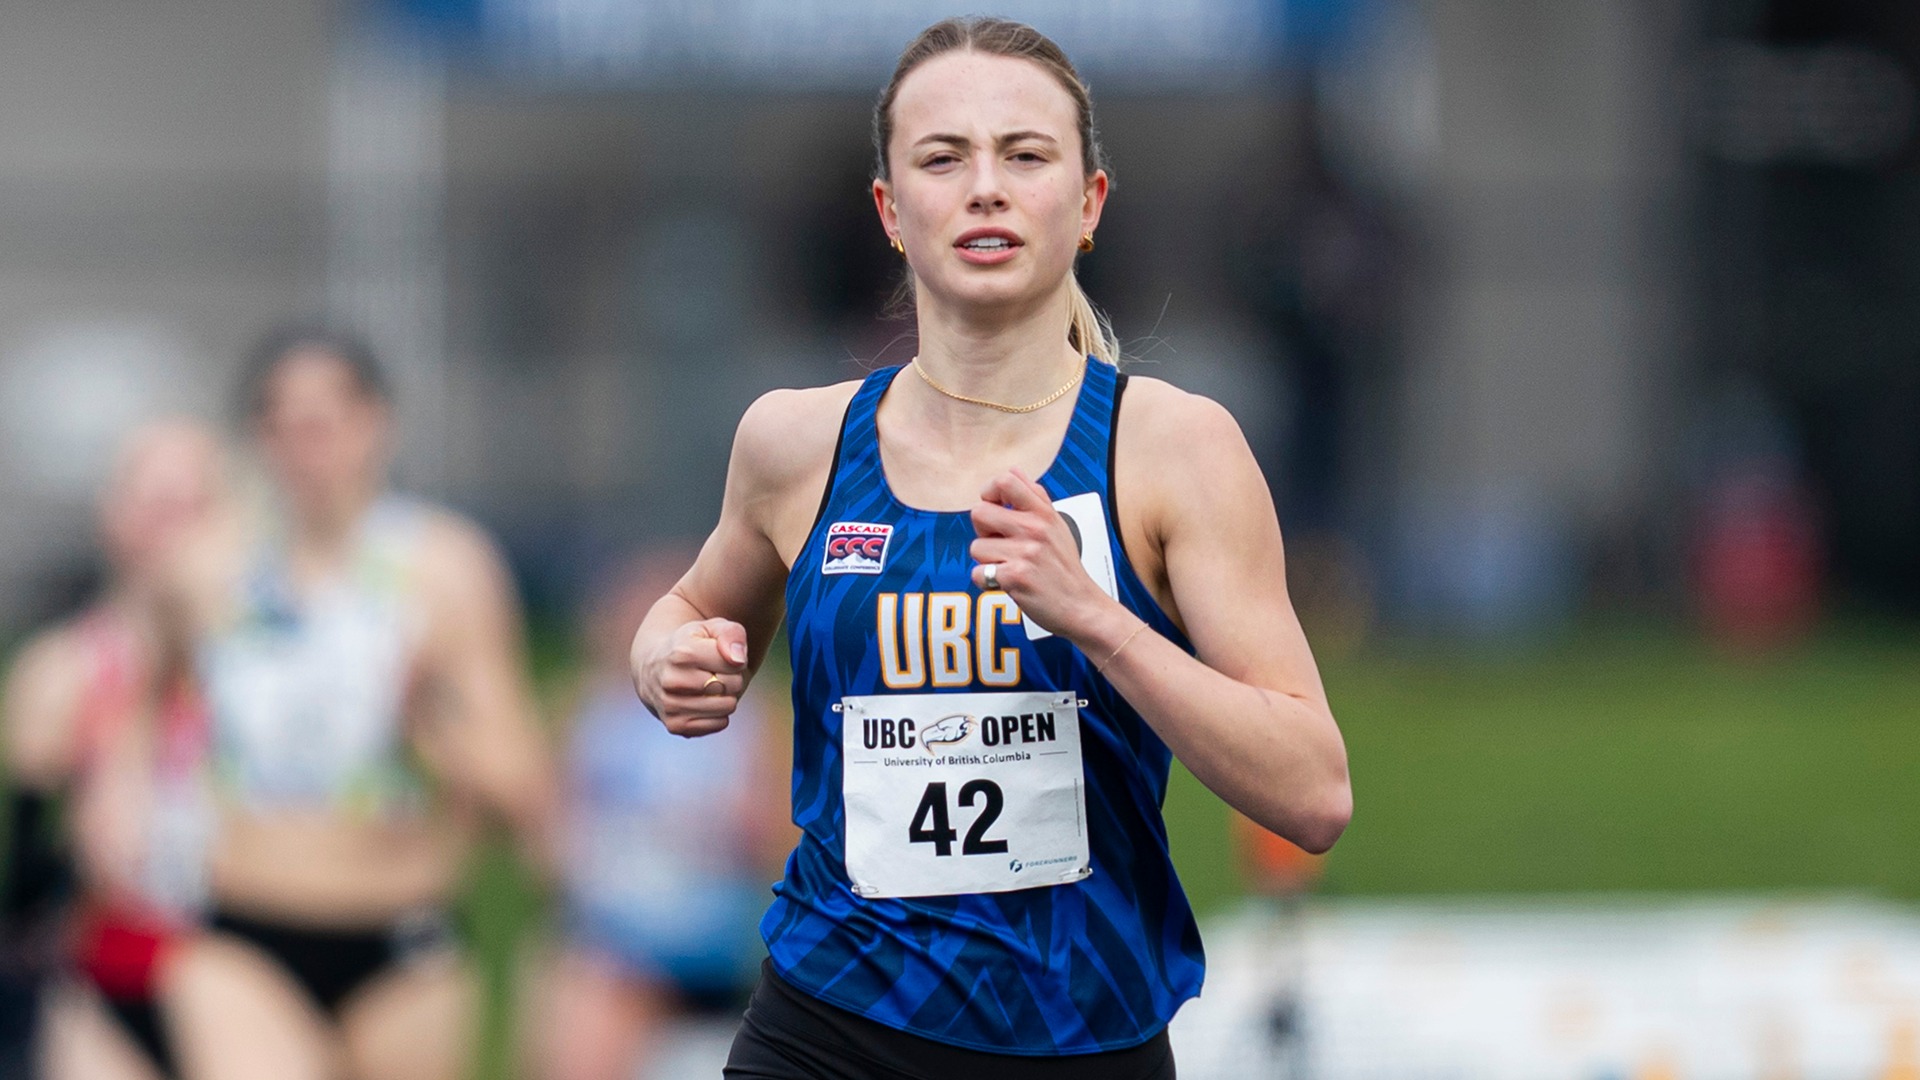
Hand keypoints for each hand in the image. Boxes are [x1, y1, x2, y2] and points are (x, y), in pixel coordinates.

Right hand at [634, 618, 748, 736]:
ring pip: (728, 706)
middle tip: (714, 671)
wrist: (654, 668)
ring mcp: (670, 706)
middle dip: (732, 678)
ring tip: (709, 686)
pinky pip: (719, 724)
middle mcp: (672, 681)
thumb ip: (731, 634)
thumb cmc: (691, 645)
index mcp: (682, 653)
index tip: (720, 656)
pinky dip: (718, 714)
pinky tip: (703, 701)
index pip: (735, 663)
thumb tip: (738, 660)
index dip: (735, 660)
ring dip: (726, 696)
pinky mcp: (675, 725)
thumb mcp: (711, 628)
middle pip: (733, 685)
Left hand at [969, 468, 1115, 641]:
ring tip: (1008, 566)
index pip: (1005, 480)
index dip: (990, 492)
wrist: (1082, 605)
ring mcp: (1024, 553)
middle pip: (979, 512)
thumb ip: (1035, 498)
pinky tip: (1006, 583)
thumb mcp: (1058, 525)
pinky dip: (987, 582)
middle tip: (999, 543)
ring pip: (977, 547)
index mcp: (1043, 513)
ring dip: (987, 560)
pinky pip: (979, 573)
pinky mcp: (1015, 577)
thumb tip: (1014, 471)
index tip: (994, 507)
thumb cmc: (1065, 567)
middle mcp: (1034, 529)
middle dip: (983, 531)